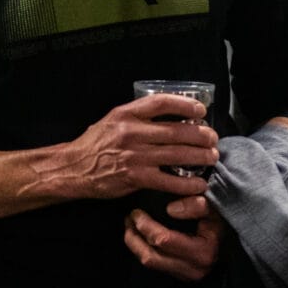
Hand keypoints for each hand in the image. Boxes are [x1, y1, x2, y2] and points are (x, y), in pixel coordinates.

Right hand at [53, 93, 219, 200]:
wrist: (74, 168)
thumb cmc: (95, 143)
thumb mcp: (113, 119)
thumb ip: (138, 116)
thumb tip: (170, 115)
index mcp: (127, 113)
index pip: (162, 102)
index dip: (185, 105)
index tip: (200, 111)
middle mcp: (132, 131)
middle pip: (176, 130)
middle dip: (201, 135)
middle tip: (213, 139)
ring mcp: (134, 155)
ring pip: (176, 155)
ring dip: (200, 157)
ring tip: (212, 158)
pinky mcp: (135, 177)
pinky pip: (168, 181)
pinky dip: (187, 184)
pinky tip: (198, 185)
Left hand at [124, 198, 225, 281]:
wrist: (229, 237)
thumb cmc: (220, 219)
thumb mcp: (214, 207)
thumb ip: (197, 204)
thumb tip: (171, 209)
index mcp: (202, 252)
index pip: (164, 240)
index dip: (146, 225)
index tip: (136, 211)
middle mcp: (194, 269)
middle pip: (151, 256)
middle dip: (134, 237)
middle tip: (129, 218)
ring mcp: (187, 275)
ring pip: (150, 263)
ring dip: (134, 244)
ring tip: (130, 225)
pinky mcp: (180, 275)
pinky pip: (155, 265)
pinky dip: (142, 249)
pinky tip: (139, 235)